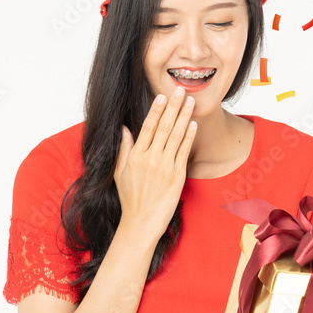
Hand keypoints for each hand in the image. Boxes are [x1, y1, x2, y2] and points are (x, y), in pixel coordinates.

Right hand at [114, 87, 196, 237]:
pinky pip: (184, 152)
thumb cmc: (130, 198)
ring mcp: (165, 167)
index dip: (156, 110)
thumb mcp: (120, 172)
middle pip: (164, 127)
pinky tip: (193, 124)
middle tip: (180, 90)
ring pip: (176, 136)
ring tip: (190, 101)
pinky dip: (189, 137)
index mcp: (136, 156)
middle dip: (173, 106)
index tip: (162, 96)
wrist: (141, 222)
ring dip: (184, 116)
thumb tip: (124, 128)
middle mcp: (151, 159)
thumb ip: (124, 148)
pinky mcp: (177, 176)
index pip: (148, 127)